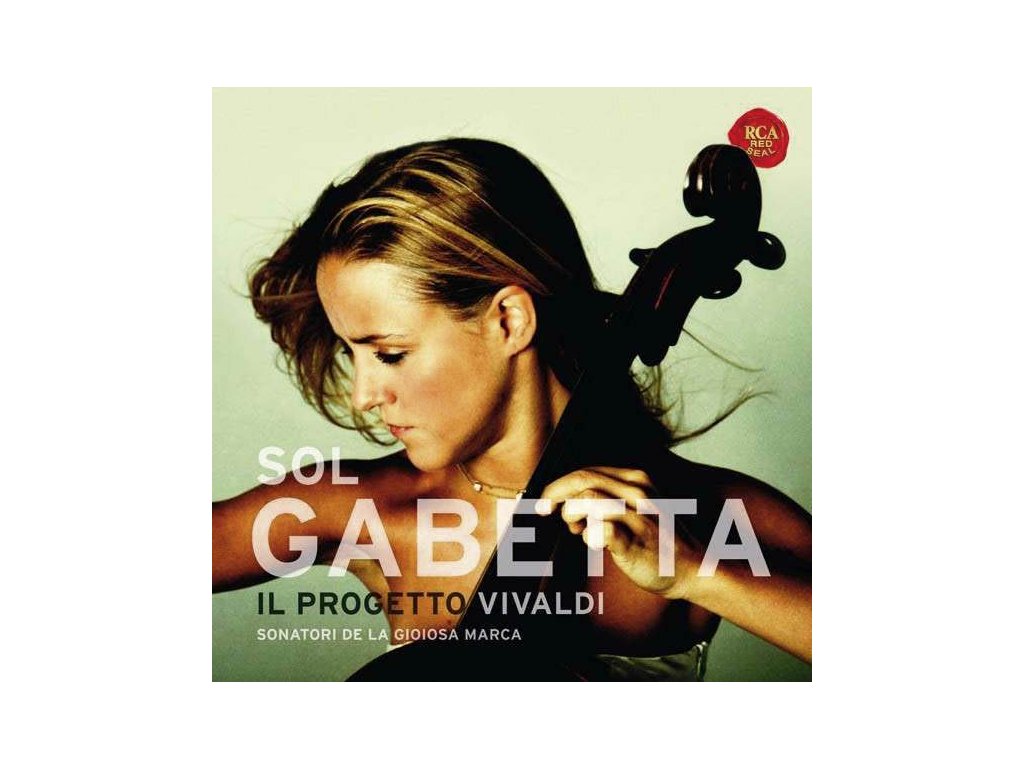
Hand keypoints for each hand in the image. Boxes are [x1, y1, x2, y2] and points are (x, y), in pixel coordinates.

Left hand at [537, 466, 700, 599]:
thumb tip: (565, 497)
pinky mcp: (638, 542)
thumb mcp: (635, 506)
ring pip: (589, 501)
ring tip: (577, 530)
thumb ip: (606, 497)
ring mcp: (640, 517)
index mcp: (636, 480)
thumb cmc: (655, 539)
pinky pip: (604, 531)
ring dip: (572, 515)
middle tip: (542, 510)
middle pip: (583, 480)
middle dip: (554, 494)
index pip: (587, 471)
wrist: (691, 568)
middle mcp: (639, 493)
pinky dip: (590, 536)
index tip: (545, 501)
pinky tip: (593, 543)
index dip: (559, 484)